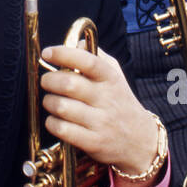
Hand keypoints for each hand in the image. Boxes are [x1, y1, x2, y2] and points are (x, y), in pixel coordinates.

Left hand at [39, 44, 158, 186]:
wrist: (140, 141)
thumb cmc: (119, 102)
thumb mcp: (115, 75)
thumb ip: (96, 56)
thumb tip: (75, 43)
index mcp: (111, 79)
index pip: (88, 61)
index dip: (64, 54)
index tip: (48, 53)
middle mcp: (107, 99)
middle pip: (69, 84)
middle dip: (49, 80)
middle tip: (46, 81)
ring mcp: (101, 122)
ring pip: (61, 107)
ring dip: (49, 102)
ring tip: (51, 101)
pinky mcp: (94, 142)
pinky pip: (62, 129)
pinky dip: (52, 123)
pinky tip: (56, 120)